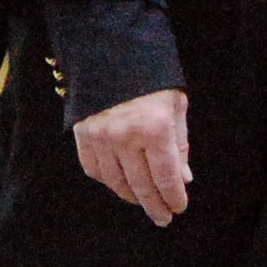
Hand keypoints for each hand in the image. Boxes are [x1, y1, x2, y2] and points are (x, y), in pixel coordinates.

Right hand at [74, 87, 190, 225]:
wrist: (110, 48)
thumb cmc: (150, 76)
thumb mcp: (175, 104)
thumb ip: (179, 143)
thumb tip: (183, 178)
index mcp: (155, 127)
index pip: (166, 177)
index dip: (174, 197)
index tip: (178, 208)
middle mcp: (126, 136)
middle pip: (142, 186)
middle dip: (155, 206)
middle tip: (163, 218)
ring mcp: (101, 137)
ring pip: (117, 182)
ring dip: (132, 197)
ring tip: (143, 202)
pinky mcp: (83, 134)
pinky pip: (94, 170)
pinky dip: (108, 181)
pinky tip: (119, 183)